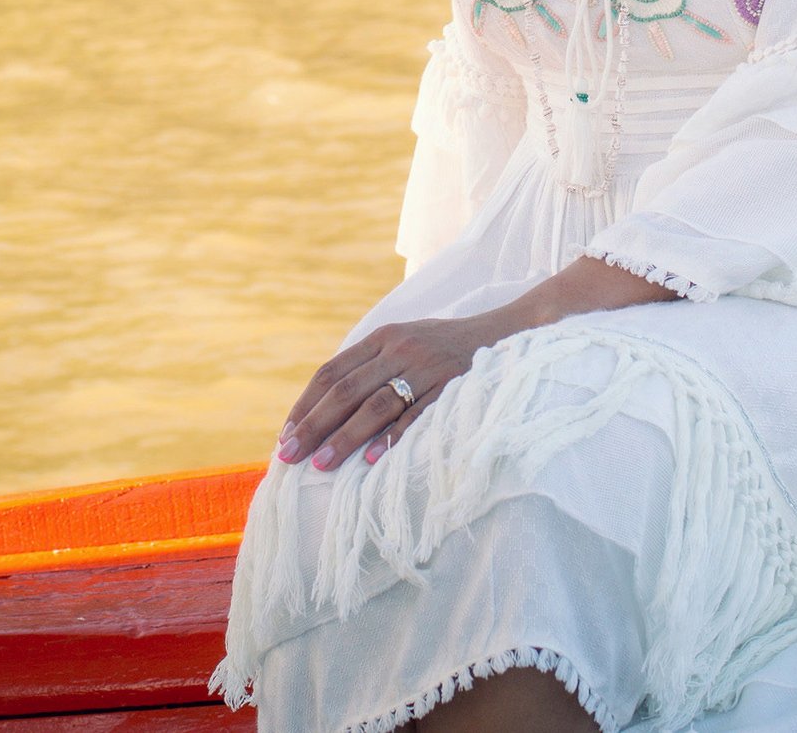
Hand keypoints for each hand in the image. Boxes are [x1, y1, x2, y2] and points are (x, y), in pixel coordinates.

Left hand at [274, 256, 679, 470]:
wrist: (511, 331)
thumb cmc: (451, 348)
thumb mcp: (408, 346)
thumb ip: (373, 368)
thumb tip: (329, 409)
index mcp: (383, 337)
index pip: (331, 372)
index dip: (305, 405)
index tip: (285, 435)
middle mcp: (399, 347)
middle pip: (345, 390)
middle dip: (312, 426)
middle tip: (288, 458)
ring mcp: (426, 365)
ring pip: (374, 404)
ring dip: (344, 437)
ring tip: (320, 466)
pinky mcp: (452, 383)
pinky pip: (417, 413)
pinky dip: (393, 437)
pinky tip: (374, 459)